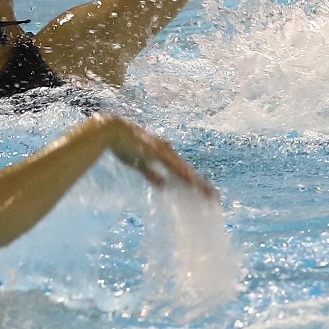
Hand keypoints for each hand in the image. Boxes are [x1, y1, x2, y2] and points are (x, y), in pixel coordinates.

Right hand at [101, 117, 215, 196]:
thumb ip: (151, 174)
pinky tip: (192, 182)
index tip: (204, 194)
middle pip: (189, 172)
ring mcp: (165, 153)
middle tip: (214, 197)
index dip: (194, 183)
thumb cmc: (124, 145)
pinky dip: (183, 175)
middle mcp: (169, 153)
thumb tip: (162, 185)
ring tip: (209, 193)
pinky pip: (174, 167)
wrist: (114, 131)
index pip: (183, 173)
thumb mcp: (139, 164)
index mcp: (165, 156)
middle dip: (202, 185)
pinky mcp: (159, 153)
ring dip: (197, 182)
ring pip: (185, 171)